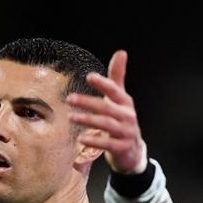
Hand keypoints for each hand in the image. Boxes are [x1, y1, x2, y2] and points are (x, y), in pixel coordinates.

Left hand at [66, 50, 147, 174]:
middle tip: (70, 99)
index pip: (115, 90)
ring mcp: (126, 132)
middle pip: (107, 108)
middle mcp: (127, 116)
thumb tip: (121, 52)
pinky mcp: (122, 147)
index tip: (89, 77)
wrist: (132, 151)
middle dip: (88, 102)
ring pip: (107, 124)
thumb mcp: (120, 99)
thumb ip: (117, 77)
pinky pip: (108, 143)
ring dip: (88, 120)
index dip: (103, 84)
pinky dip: (95, 140)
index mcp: (125, 103)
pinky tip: (81, 138)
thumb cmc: (122, 120)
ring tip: (71, 117)